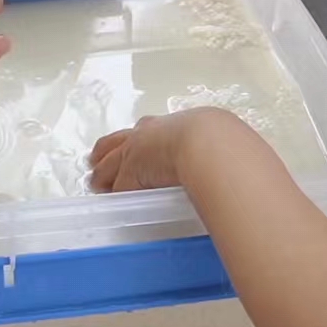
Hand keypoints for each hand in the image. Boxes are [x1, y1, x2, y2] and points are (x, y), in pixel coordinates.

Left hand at [89, 108, 242, 192]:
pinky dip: (113, 194)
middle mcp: (145, 134)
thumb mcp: (213, 140)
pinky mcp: (131, 173)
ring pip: (110, 164)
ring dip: (102, 175)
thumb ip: (213, 149)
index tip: (129, 144)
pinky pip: (118, 187)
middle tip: (95, 161)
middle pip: (115, 142)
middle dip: (105, 152)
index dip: (132, 140)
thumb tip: (232, 159)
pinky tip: (108, 201)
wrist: (207, 143)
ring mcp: (135, 152)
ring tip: (95, 182)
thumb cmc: (216, 140)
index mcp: (166, 125)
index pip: (142, 131)